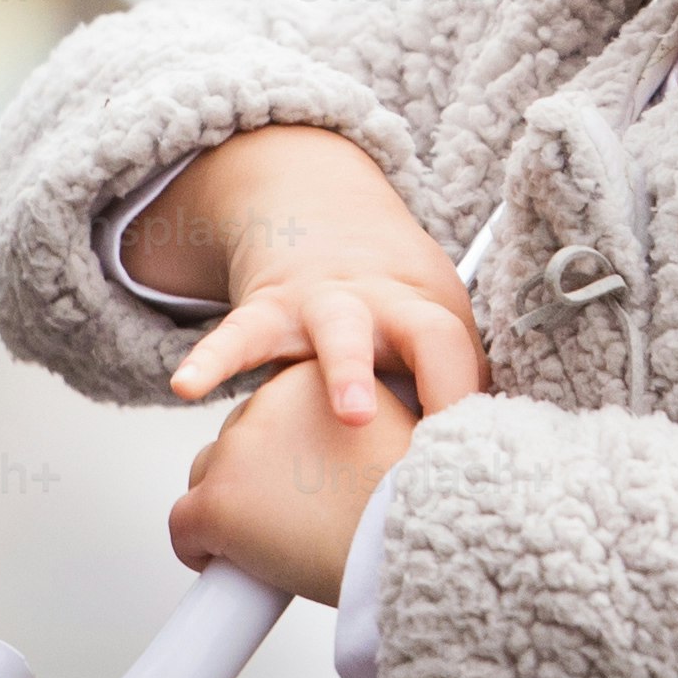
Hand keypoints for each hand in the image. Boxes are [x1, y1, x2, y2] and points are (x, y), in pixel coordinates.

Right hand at [134, 123, 485, 425]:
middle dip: (447, 379)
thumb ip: (450, 387)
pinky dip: (212, 360)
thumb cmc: (386, 296)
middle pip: (420, 331)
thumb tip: (489, 466)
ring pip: (337, 329)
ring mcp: (325, 303)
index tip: (479, 453)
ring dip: (347, 370)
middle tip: (449, 433)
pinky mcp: (268, 309)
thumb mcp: (430, 327)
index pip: (462, 353)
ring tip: (348, 412)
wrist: (319, 211)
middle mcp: (385, 304)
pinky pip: (238, 334)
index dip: (470, 399)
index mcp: (427, 314)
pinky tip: (188, 385)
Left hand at [169, 356, 419, 603]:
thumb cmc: (416, 501)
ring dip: (230, 508)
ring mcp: (237, 452)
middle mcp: (268, 402)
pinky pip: (183, 528)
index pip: (276, 408)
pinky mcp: (215, 503)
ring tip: (265, 543)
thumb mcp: (398, 433)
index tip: (305, 480)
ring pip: (208, 478)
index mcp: (312, 378)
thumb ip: (364, 428)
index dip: (288, 450)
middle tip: (290, 517)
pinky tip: (224, 565)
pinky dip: (199, 549)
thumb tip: (351, 465)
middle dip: (255, 477)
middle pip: (240, 440)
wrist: (418, 539)